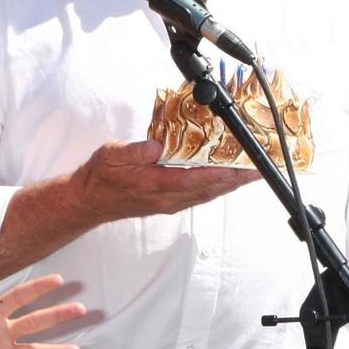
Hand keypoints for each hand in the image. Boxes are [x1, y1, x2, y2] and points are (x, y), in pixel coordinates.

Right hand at [71, 139, 259, 223]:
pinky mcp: (169, 204)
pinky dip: (217, 188)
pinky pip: (199, 196)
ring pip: (207, 195)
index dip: (219, 175)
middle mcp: (165, 198)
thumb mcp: (111, 155)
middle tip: (259, 171)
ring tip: (252, 174)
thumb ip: (134, 150)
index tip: (239, 169)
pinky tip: (228, 179)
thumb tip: (157, 145)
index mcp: (152, 184)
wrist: (89, 201)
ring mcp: (169, 203)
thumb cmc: (100, 176)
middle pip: (208, 190)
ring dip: (230, 185)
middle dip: (235, 181)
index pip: (192, 180)